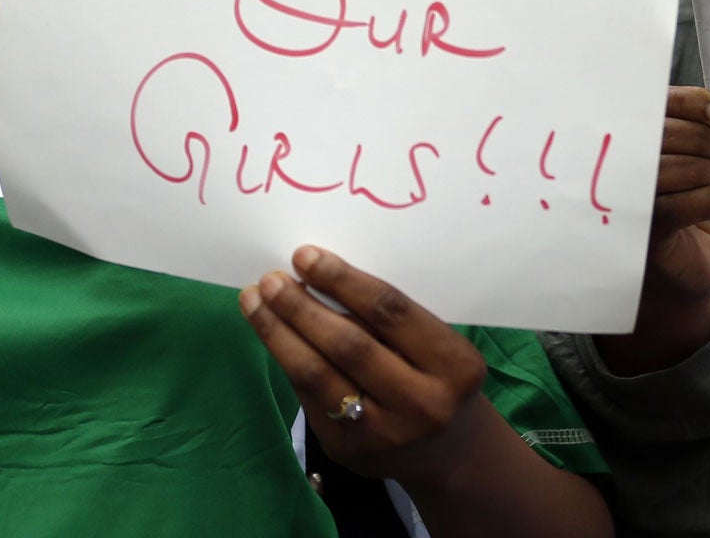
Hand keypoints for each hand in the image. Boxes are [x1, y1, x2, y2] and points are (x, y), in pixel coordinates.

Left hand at [241, 245, 485, 485]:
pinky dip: (284, 357)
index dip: (342, 280)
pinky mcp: (349, 450)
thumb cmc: (435, 377)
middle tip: (270, 278)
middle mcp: (424, 405)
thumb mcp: (434, 345)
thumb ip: (387, 317)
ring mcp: (385, 434)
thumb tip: (314, 271)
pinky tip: (269, 331)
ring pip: (317, 374)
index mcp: (455, 366)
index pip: (390, 312)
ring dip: (277, 331)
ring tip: (253, 299)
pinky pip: (307, 396)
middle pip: (348, 345)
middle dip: (301, 307)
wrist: (448, 454)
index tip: (304, 255)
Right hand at [599, 87, 709, 371]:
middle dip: (706, 139)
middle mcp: (617, 161)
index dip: (695, 103)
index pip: (657, 103)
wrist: (679, 269)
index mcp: (631, 136)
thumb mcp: (694, 164)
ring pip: (666, 168)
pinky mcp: (638, 229)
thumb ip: (700, 134)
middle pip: (660, 133)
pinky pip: (674, 206)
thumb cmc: (686, 208)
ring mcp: (624, 195)